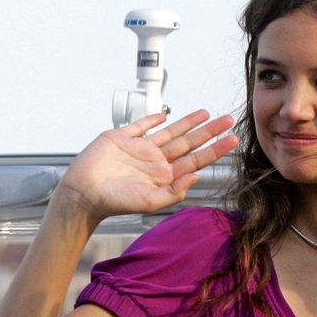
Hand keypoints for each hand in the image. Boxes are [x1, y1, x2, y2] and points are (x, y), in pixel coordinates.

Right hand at [58, 110, 237, 220]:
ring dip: (188, 122)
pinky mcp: (122, 137)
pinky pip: (141, 126)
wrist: (83, 193)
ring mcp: (140, 148)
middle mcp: (156, 161)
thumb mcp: (151, 202)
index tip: (233, 141)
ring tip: (206, 113)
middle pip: (189, 142)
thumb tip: (197, 176)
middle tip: (228, 120)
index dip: (215, 149)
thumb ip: (176, 191)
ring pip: (170, 132)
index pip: (196, 160)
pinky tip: (165, 116)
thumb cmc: (115, 202)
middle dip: (209, 131)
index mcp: (165, 176)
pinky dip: (153, 120)